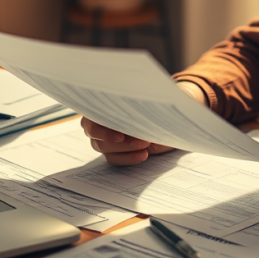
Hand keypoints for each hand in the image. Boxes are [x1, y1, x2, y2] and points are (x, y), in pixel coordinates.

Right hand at [83, 80, 207, 165]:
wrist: (168, 116)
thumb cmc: (156, 103)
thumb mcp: (151, 99)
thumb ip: (139, 102)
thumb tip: (132, 101)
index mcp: (103, 103)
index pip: (90, 118)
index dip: (102, 129)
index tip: (121, 136)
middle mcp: (99, 120)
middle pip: (96, 136)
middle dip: (120, 141)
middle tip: (143, 141)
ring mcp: (104, 137)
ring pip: (104, 148)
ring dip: (126, 149)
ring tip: (146, 146)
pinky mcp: (114, 150)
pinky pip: (114, 159)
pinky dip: (128, 158)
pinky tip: (143, 155)